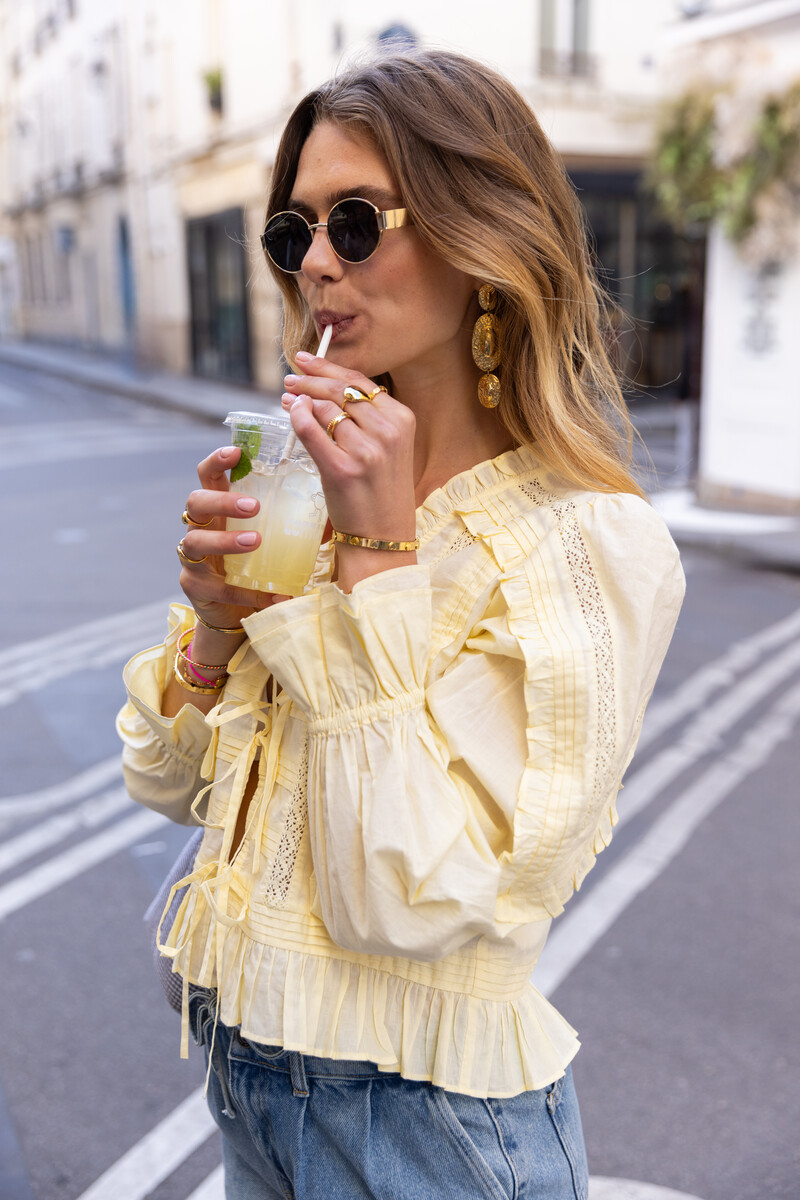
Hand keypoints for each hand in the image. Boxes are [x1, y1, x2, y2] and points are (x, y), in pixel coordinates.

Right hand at [177, 445, 286, 627]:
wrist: (238, 611)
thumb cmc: (257, 565)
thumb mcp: (271, 538)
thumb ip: (290, 522)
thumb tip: (332, 512)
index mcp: (219, 508)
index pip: (208, 475)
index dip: (217, 461)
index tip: (235, 452)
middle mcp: (201, 527)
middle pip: (196, 501)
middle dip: (222, 500)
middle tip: (253, 507)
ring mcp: (193, 557)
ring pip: (195, 540)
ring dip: (225, 540)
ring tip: (254, 542)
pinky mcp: (195, 587)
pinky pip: (214, 585)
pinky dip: (241, 590)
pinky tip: (267, 596)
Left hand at [283, 352, 416, 588]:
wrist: (383, 535)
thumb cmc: (380, 491)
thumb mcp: (387, 447)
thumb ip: (366, 418)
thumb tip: (323, 389)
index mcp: (402, 419)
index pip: (361, 381)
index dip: (329, 368)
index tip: (306, 360)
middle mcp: (387, 432)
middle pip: (341, 391)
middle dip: (309, 380)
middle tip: (289, 380)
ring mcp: (366, 451)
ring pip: (325, 408)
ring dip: (301, 399)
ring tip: (287, 397)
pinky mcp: (343, 469)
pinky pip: (312, 430)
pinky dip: (297, 416)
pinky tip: (290, 411)